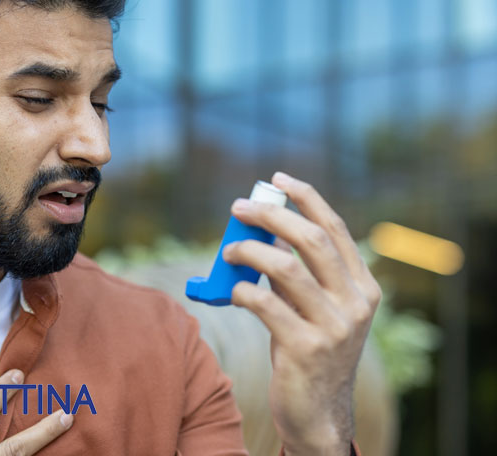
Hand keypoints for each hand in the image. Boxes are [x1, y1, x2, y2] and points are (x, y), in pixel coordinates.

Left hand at [223, 172, 380, 455]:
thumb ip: (297, 271)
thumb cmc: (308, 350)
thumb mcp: (314, 307)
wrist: (318, 413)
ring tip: (228, 251)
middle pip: (312, 240)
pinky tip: (233, 291)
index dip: (307, 198)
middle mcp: (355, 304)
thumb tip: (265, 229)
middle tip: (239, 208)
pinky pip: (266, 305)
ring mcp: (334, 327)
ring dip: (249, 252)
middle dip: (272, 215)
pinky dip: (243, 291)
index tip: (279, 178)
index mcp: (363, 288)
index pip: (335, 229)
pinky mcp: (307, 350)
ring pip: (287, 268)